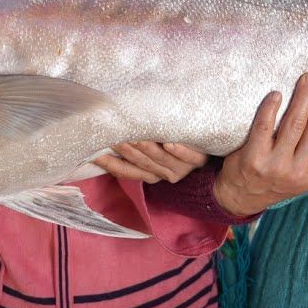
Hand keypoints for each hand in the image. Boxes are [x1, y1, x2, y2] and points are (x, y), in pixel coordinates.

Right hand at [93, 142, 208, 183]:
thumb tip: (106, 134)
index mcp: (152, 172)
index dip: (111, 164)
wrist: (212, 148)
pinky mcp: (199, 159)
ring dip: (147, 148)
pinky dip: (178, 150)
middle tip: (112, 135)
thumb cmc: (176, 141)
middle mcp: (165, 173)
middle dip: (126, 149)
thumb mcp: (152, 145)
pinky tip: (169, 142)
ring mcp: (182, 167)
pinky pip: (188, 157)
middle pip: (142, 163)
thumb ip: (133, 143)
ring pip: (161, 159)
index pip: (127, 171)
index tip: (95, 153)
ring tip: (134, 135)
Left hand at [213, 74, 307, 216]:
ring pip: (294, 124)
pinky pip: (264, 127)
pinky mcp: (253, 159)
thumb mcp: (303, 174)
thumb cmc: (277, 177)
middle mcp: (298, 172)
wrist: (241, 196)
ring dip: (303, 97)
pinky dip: (271, 108)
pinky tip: (276, 94)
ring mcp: (275, 166)